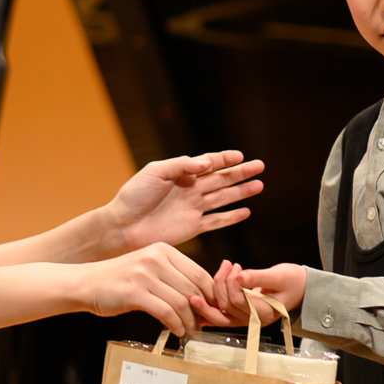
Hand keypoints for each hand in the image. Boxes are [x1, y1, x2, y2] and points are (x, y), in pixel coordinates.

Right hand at [71, 244, 229, 335]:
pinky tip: (177, 331)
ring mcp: (144, 274)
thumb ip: (173, 277)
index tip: (212, 310)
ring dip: (189, 321)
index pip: (200, 274)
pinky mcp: (134, 292)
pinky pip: (165, 312)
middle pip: (193, 289)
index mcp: (163, 250)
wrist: (85, 283)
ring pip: (181, 302)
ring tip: (190, 331)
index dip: (211, 296)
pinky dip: (175, 324)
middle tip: (203, 325)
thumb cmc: (119, 280)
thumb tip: (202, 299)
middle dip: (201, 311)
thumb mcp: (149, 268)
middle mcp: (155, 258)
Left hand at [103, 151, 264, 251]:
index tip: (240, 156)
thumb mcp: (155, 171)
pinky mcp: (192, 227)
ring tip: (259, 185)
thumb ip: (182, 165)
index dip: (225, 159)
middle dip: (240, 173)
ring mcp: (192, 209)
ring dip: (241, 192)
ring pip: (223, 198)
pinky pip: (216, 221)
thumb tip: (208, 164)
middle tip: (260, 166)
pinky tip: (245, 212)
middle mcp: (190, 190)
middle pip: (221, 179)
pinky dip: (231, 217)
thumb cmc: (134, 196)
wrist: (123, 226)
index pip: (209, 163)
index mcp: (181, 173)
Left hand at [211, 261, 308, 326]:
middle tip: (228, 264)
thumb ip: (258, 277)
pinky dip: (209, 313)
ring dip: (215, 291)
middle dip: (222, 283)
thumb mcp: (279, 275)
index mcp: (265, 312)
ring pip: (221, 312)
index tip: (236, 267)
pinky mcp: (243, 316)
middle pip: (227, 305)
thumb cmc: (293, 280)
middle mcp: (255, 321)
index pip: (238, 300)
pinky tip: (198, 307)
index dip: (231, 283)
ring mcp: (248, 320)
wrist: (301, 288)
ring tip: (222, 271)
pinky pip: (222, 318)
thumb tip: (238, 277)